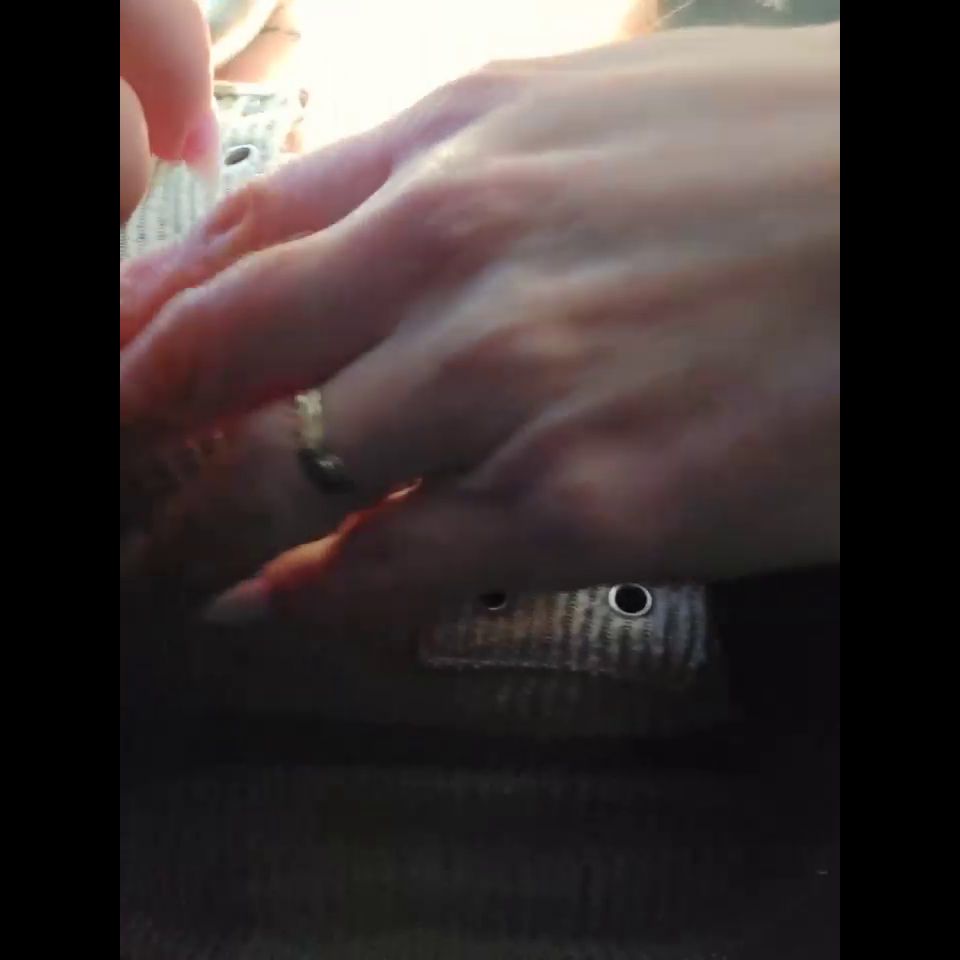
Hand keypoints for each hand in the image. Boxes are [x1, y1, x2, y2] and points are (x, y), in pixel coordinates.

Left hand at [119, 25, 839, 626]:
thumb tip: (326, 242)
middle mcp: (458, 262)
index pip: (235, 243)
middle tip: (114, 485)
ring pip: (286, 481)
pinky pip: (394, 568)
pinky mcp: (582, 503)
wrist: (919, 236)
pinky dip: (318, 598)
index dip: (147, 323)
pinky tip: (280, 608)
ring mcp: (511, 386)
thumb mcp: (585, 120)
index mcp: (456, 150)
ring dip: (207, 532)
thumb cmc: (774, 166)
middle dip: (142, 435)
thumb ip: (435, 178)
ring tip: (170, 566)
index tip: (115, 376)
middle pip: (224, 363)